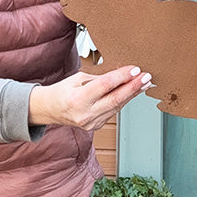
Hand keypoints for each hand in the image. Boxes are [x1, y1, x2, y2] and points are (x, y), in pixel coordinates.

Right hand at [29, 65, 151, 130]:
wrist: (50, 110)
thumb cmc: (62, 91)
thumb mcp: (78, 78)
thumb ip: (99, 78)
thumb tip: (121, 73)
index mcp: (78, 99)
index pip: (105, 86)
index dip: (122, 77)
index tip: (135, 69)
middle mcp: (85, 114)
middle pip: (115, 99)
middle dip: (133, 87)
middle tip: (147, 77)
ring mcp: (91, 123)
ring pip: (117, 107)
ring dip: (132, 94)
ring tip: (144, 84)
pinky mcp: (96, 126)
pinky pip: (113, 112)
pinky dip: (123, 101)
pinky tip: (131, 93)